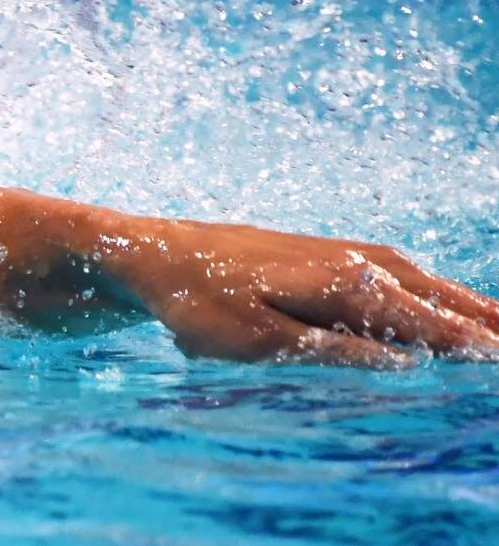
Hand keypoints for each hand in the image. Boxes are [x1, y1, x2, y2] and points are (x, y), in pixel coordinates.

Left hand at [99, 216, 498, 366]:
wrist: (150, 253)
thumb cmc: (196, 302)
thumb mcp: (258, 342)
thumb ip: (332, 351)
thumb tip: (406, 362)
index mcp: (345, 283)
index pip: (426, 322)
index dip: (470, 345)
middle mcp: (353, 260)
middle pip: (436, 297)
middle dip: (482, 323)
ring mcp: (341, 252)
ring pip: (422, 282)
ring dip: (465, 305)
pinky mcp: (324, 253)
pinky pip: (398, 273)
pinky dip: (432, 289)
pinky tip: (442, 301)